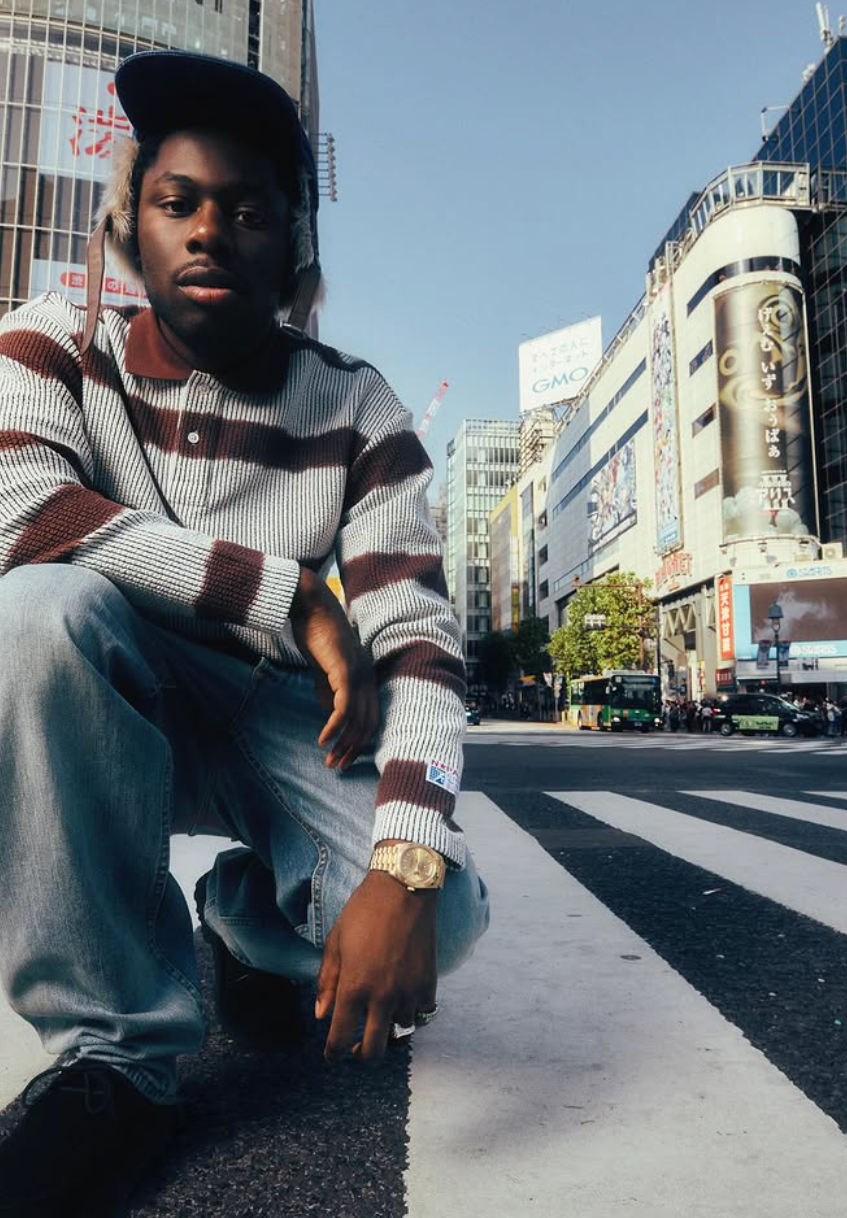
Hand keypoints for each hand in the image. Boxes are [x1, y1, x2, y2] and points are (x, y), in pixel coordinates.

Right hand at [290, 568, 378, 768]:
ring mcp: (359, 674)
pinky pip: (343, 706)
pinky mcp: (345, 671)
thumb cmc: (317, 636)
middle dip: (352, 750)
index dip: (358, 743)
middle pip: (367, 724)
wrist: (311, 608)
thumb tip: (330, 716)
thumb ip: (329, 692)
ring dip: (343, 744)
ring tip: (329, 760)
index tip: (343, 759)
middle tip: (336, 767)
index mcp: (366, 679)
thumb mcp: (324, 671)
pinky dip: (334, 726)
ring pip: (357, 719)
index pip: (370, 719)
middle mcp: (368, 678)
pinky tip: (323, 738)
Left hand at [315, 871, 437, 1062]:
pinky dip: (413, 1011)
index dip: (333, 1053)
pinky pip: (422, 1012)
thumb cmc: (364, 912)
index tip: (332, 1056)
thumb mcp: (336, 943)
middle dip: (361, 1054)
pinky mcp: (429, 983)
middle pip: (372, 1050)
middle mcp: (382, 997)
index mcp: (354, 987)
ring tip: (381, 1013)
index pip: (340, 1038)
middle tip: (356, 1046)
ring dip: (388, 1026)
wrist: (404, 888)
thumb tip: (321, 1014)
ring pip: (399, 1031)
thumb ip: (327, 982)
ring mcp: (408, 992)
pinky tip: (404, 998)